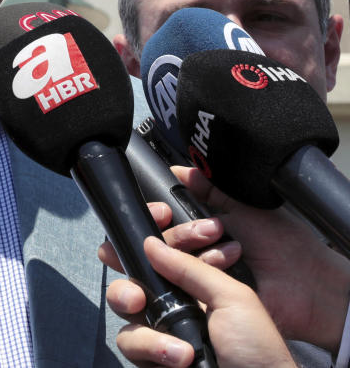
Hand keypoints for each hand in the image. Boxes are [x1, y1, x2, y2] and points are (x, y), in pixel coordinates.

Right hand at [110, 236, 295, 367]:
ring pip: (122, 315)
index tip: (159, 219)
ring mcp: (159, 332)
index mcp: (192, 283)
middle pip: (128, 280)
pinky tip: (181, 359)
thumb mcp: (234, 297)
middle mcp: (171, 304)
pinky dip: (153, 350)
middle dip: (126, 287)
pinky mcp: (151, 359)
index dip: (152, 231)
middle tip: (138, 298)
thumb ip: (191, 267)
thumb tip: (150, 243)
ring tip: (181, 350)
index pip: (160, 250)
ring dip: (148, 332)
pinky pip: (130, 346)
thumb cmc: (258, 348)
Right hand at [175, 165, 349, 349]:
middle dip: (187, 231)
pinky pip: (183, 284)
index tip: (168, 209)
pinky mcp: (203, 300)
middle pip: (165, 239)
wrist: (306, 282)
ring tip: (233, 252)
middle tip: (215, 230)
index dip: (164, 213)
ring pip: (171, 260)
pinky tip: (228, 267)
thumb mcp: (242, 206)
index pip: (167, 220)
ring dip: (202, 251)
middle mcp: (198, 253)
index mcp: (204, 229)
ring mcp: (200, 277)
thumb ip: (209, 188)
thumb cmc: (283, 244)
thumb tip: (179, 170)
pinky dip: (205, 272)